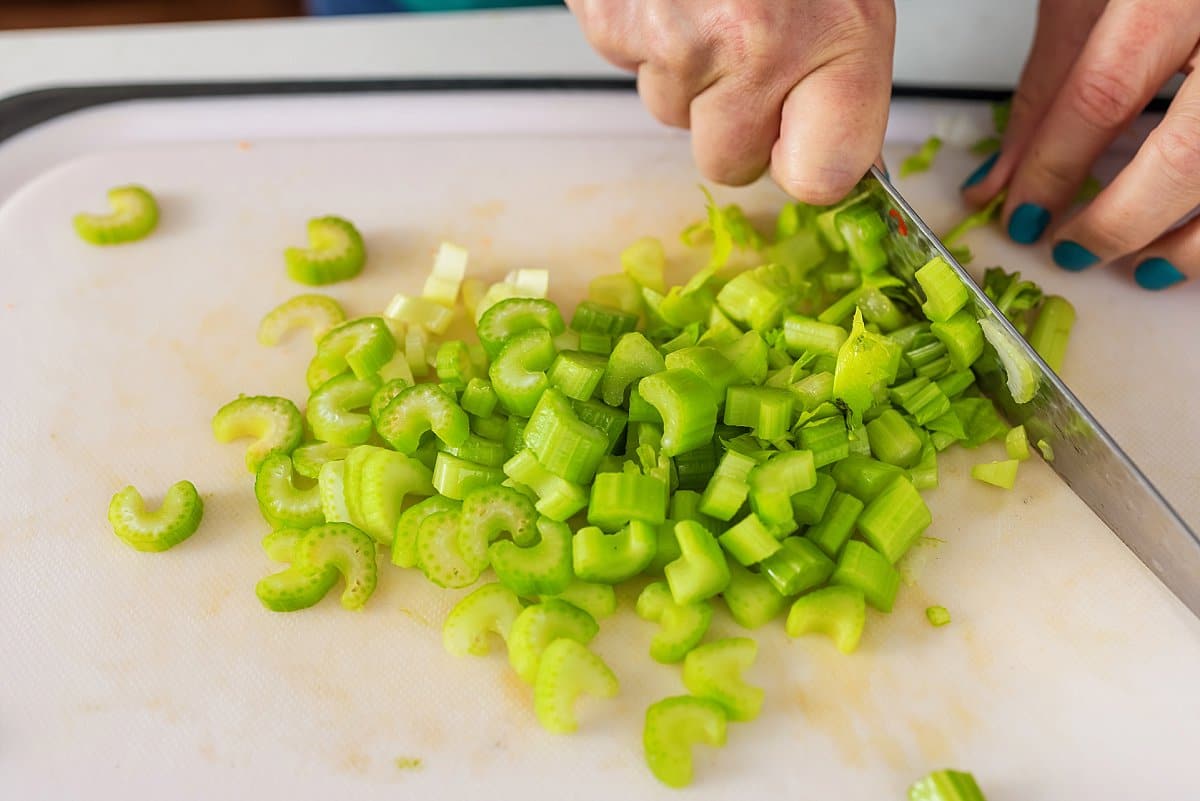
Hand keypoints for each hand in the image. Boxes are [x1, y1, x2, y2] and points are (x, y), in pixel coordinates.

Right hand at [565, 0, 895, 204]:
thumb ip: (841, 70)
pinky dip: (641, 31)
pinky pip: (626, 63)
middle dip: (732, 119)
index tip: (806, 145)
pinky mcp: (609, 21)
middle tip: (747, 42)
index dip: (807, 163)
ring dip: (686, 69)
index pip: (821, 176)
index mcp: (835, 34)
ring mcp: (672, 38)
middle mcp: (753, 45)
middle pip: (729, 161)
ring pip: (671, 113)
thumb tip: (834, 153)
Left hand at [962, 0, 1199, 290]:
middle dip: (1122, 221)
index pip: (1101, 94)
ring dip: (1189, 241)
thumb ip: (1047, 86)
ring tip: (1141, 265)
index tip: (1022, 217)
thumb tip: (998, 181)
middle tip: (1073, 252)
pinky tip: (1192, 241)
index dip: (1053, 170)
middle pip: (1186, 155)